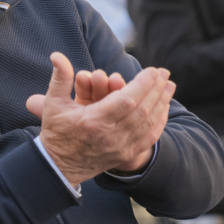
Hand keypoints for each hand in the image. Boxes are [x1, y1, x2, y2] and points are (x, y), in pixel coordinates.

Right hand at [27, 53, 173, 184]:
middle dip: (156, 89)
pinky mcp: (125, 155)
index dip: (142, 84)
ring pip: (148, 123)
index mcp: (93, 120)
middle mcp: (110, 135)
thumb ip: (60, 78)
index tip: (152, 70)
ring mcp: (120, 147)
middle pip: (142, 109)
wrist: (58, 168)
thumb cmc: (56, 131)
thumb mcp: (53, 104)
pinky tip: (164, 108)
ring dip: (161, 102)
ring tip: (169, 86)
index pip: (126, 100)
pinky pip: (149, 138)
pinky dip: (159, 122)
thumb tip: (57, 55)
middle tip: (164, 73)